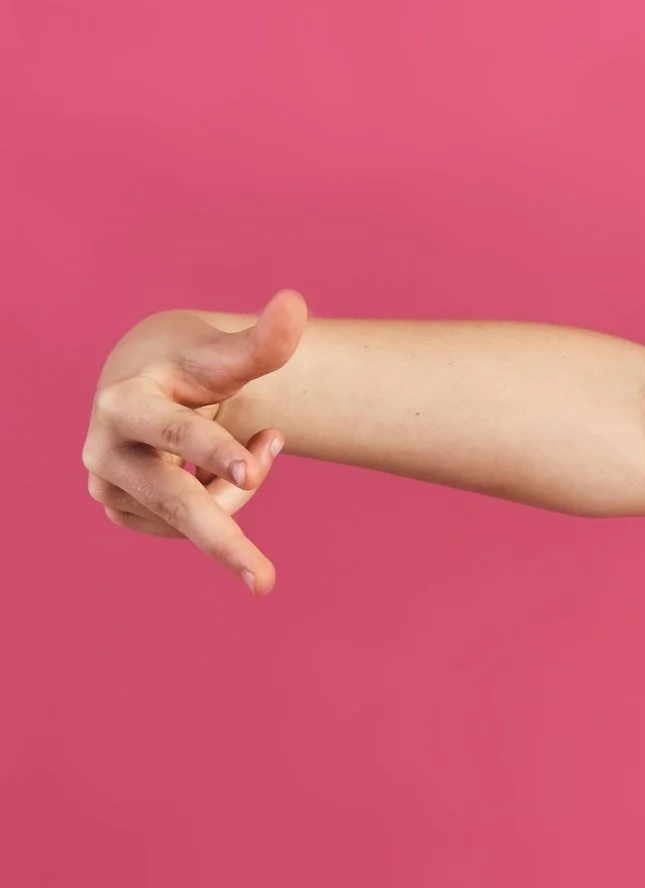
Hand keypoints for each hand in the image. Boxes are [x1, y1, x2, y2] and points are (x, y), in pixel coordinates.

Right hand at [84, 290, 308, 595]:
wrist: (147, 381)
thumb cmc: (192, 364)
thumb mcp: (223, 354)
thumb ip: (262, 341)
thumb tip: (296, 304)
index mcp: (126, 402)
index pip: (175, 432)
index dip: (214, 450)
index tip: (249, 473)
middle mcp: (105, 450)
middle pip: (174, 501)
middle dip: (224, 539)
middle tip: (266, 583)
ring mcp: (109, 486)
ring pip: (195, 513)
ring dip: (239, 489)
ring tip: (258, 443)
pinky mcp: (120, 510)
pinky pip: (185, 527)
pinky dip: (221, 503)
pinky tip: (224, 471)